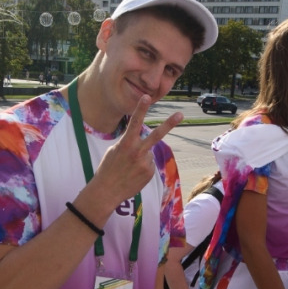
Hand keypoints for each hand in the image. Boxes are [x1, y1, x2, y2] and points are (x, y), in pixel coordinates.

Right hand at [84, 95, 184, 216]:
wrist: (106, 192)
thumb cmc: (107, 169)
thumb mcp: (113, 151)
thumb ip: (129, 143)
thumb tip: (143, 143)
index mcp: (125, 144)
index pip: (135, 123)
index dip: (141, 109)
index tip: (146, 96)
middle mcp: (137, 152)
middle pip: (156, 135)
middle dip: (169, 124)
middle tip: (181, 114)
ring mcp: (145, 164)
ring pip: (149, 153)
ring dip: (141, 158)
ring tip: (129, 168)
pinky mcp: (150, 173)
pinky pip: (149, 165)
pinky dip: (143, 168)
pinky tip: (133, 175)